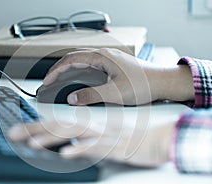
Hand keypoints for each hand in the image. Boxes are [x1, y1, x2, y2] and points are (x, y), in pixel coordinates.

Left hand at [8, 119, 175, 167]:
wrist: (159, 138)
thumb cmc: (132, 139)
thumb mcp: (103, 141)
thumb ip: (84, 142)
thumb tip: (66, 147)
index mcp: (89, 126)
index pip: (58, 124)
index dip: (36, 126)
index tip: (18, 131)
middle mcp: (93, 127)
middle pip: (60, 126)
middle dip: (34, 130)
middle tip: (13, 134)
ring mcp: (104, 136)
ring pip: (74, 134)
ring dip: (52, 138)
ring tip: (33, 144)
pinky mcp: (116, 146)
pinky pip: (96, 148)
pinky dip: (80, 150)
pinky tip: (66, 154)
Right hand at [43, 48, 193, 104]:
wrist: (164, 82)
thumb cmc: (145, 85)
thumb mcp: (115, 94)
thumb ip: (91, 96)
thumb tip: (72, 99)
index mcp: (102, 57)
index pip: (71, 60)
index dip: (56, 71)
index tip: (47, 81)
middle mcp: (105, 55)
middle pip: (74, 57)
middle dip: (59, 68)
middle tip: (50, 80)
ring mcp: (110, 59)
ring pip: (83, 61)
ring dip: (69, 69)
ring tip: (60, 80)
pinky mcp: (114, 65)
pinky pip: (91, 65)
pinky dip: (80, 72)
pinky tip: (80, 80)